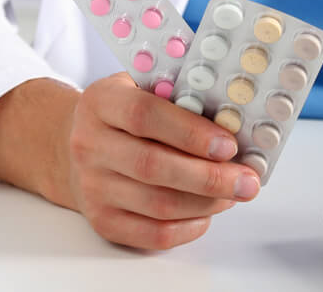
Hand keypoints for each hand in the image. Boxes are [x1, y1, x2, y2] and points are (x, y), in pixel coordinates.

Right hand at [64, 72, 260, 249]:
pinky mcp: (102, 220)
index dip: (190, 132)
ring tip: (234, 193)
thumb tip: (234, 119)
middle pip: (153, 166)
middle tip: (246, 179)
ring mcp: (93, 186)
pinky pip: (152, 234)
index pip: (144, 115)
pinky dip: (189, 227)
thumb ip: (178, 95)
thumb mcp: (141, 88)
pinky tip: (208, 213)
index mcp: (101, 102)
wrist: (76, 146)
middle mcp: (90, 144)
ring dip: (206, 202)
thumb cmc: (123, 116)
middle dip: (209, 176)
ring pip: (157, 204)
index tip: (229, 144)